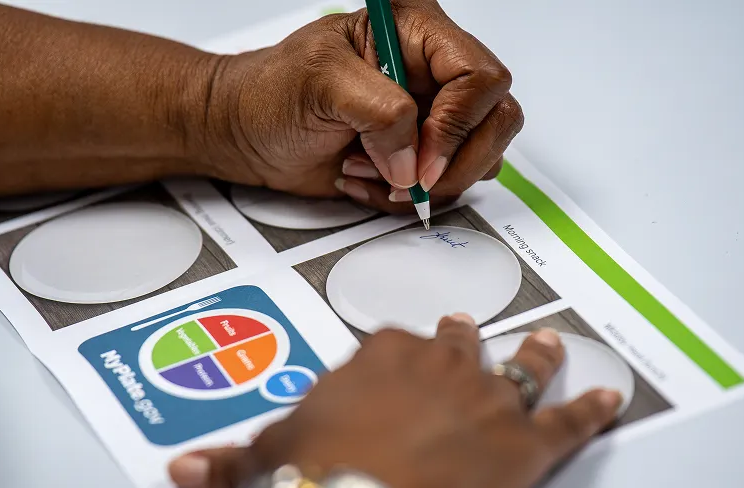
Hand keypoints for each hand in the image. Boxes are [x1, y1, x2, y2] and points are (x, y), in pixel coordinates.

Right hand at [169, 314, 620, 487]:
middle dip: (466, 344)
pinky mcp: (523, 444)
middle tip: (472, 334)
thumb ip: (233, 458)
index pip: (395, 343)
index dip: (402, 354)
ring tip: (548, 348)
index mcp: (380, 357)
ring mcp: (485, 399)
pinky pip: (567, 422)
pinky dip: (591, 414)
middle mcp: (438, 366)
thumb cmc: (314, 470)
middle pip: (461, 346)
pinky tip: (608, 404)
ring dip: (536, 360)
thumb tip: (188, 469)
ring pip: (519, 369)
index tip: (403, 356)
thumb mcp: (267, 456)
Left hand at [196, 0, 522, 213]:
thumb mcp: (320, 82)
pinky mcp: (420, 154)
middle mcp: (432, 72)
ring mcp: (431, 116)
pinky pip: (446, 186)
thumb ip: (379, 112)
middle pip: (496, 120)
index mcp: (417, 31)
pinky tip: (368, 181)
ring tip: (370, 170)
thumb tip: (414, 158)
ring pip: (480, 158)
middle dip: (453, 162)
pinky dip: (407, 199)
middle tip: (407, 179)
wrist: (247, 134)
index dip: (458, 124)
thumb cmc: (270, 93)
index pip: (480, 77)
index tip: (420, 159)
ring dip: (425, 183)